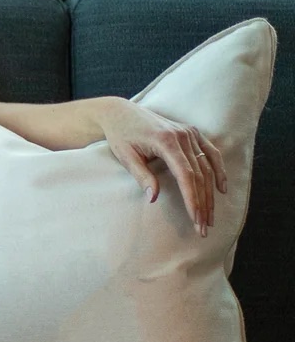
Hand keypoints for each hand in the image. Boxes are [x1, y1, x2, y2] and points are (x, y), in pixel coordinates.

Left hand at [94, 97, 226, 236]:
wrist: (121, 113)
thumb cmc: (121, 136)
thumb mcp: (126, 156)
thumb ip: (141, 176)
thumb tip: (153, 198)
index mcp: (166, 142)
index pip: (186, 176)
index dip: (192, 199)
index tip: (195, 219)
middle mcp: (183, 136)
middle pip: (200, 175)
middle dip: (203, 203)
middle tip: (203, 228)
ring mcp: (190, 133)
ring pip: (208, 167)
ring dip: (211, 194)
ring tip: (210, 217)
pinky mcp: (192, 132)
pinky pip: (211, 152)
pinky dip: (219, 170)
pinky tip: (221, 189)